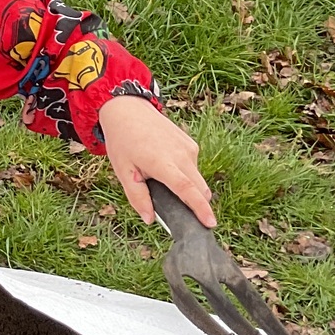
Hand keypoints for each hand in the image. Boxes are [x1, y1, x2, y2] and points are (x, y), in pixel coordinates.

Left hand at [98, 94, 213, 228]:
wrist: (128, 110)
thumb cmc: (123, 141)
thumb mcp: (123, 171)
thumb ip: (138, 197)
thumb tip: (149, 219)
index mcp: (162, 162)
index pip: (187, 189)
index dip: (200, 208)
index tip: (210, 223)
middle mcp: (180, 154)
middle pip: (199, 188)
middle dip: (196, 204)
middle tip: (179, 211)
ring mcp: (188, 148)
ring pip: (197, 179)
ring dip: (187, 187)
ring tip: (160, 178)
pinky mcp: (191, 143)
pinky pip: (193, 167)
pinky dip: (184, 174)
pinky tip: (165, 165)